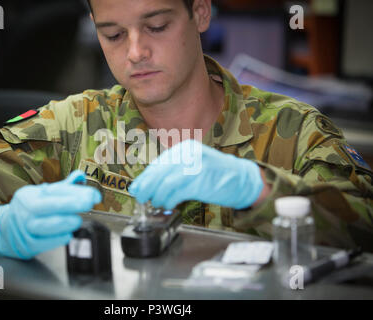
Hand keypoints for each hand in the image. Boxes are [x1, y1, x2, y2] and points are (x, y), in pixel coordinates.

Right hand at [0, 170, 101, 258]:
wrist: (2, 231)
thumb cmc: (28, 211)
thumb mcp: (41, 195)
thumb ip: (62, 188)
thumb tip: (80, 176)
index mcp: (31, 195)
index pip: (56, 191)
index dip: (76, 192)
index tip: (94, 195)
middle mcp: (27, 210)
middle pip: (50, 205)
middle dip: (72, 203)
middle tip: (88, 203)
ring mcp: (25, 228)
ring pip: (47, 225)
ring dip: (65, 222)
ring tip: (77, 220)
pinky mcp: (27, 245)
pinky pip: (44, 243)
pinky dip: (57, 239)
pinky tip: (67, 234)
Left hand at [128, 139, 263, 209]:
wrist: (243, 179)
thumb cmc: (216, 175)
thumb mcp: (194, 165)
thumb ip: (175, 170)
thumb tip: (150, 183)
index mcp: (185, 148)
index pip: (159, 163)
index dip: (145, 177)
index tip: (137, 188)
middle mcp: (189, 154)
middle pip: (158, 172)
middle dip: (146, 187)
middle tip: (140, 198)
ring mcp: (195, 166)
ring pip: (165, 183)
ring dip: (157, 196)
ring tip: (156, 203)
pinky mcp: (200, 181)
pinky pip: (176, 192)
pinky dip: (168, 200)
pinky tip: (168, 205)